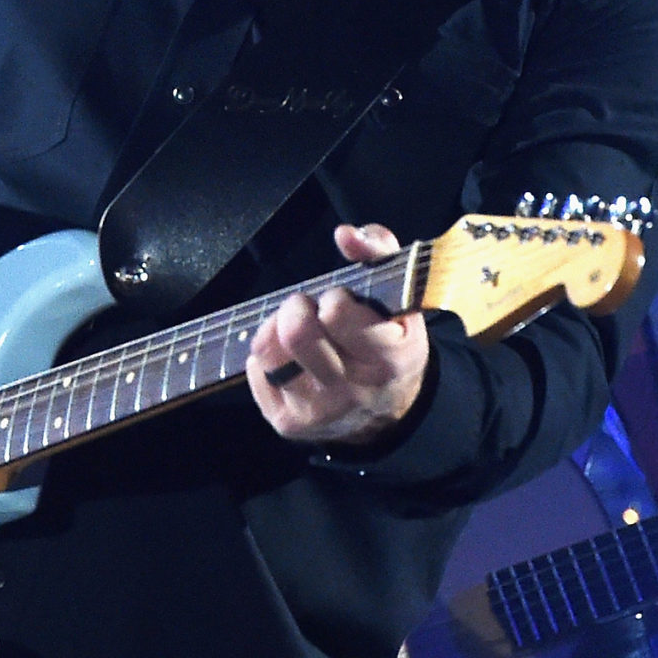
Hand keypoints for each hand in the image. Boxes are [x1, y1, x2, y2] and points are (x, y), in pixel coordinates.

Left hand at [248, 223, 429, 445]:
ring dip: (276, 331)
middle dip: (296, 309)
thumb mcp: (401, 298)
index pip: (337, 314)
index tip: (340, 303)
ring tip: (297, 331)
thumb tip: (345, 234)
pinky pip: (256, 373)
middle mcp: (353, 390)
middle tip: (307, 309)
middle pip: (295, 335)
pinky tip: (291, 359)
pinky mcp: (288, 423)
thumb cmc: (390, 342)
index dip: (333, 299)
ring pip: (267, 354)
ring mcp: (317, 411)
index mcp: (387, 357)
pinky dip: (268, 357)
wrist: (391, 413)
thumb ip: (379, 252)